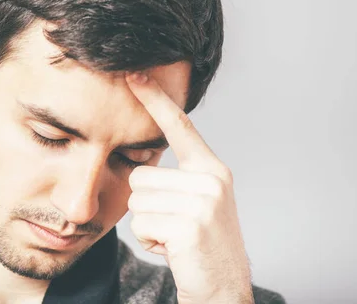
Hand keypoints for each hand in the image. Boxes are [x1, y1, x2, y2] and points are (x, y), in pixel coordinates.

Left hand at [125, 72, 253, 303]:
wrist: (222, 287)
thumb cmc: (201, 245)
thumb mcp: (196, 203)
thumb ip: (176, 178)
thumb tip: (140, 164)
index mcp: (211, 169)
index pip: (180, 126)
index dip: (155, 99)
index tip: (134, 74)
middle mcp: (211, 179)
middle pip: (140, 175)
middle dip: (146, 204)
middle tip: (173, 224)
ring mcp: (202, 202)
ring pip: (136, 200)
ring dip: (147, 224)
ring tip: (174, 236)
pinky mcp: (189, 225)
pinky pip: (140, 224)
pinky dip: (149, 241)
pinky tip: (172, 249)